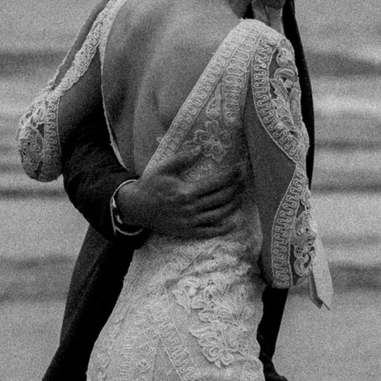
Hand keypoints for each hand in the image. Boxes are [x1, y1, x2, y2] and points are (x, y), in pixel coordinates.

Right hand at [114, 146, 243, 240]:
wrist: (136, 208)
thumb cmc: (150, 185)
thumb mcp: (163, 168)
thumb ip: (183, 158)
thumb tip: (201, 148)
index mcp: (187, 192)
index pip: (216, 182)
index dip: (231, 175)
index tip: (240, 168)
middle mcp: (191, 208)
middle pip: (221, 198)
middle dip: (235, 188)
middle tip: (244, 180)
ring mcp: (190, 222)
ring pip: (219, 215)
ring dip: (233, 205)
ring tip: (241, 196)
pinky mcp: (187, 232)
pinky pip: (209, 232)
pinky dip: (223, 229)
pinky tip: (233, 223)